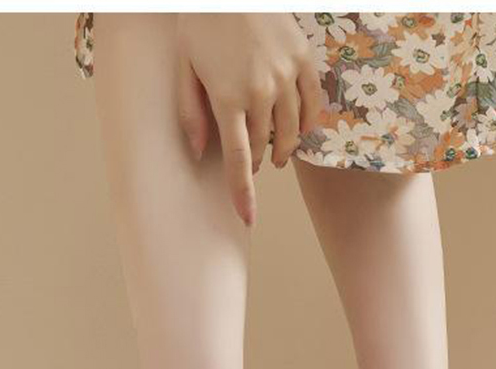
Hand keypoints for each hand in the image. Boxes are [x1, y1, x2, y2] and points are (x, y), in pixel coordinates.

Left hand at [176, 13, 321, 225]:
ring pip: (291, 130)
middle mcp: (261, 90)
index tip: (247, 218)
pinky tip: (297, 129)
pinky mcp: (304, 59)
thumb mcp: (184, 68)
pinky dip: (306, 123)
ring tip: (276, 153)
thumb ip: (191, 112)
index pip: (240, 160)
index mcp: (228, 96)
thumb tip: (201, 152)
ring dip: (283, 147)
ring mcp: (286, 75)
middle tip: (253, 162)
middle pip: (265, 147)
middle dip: (258, 161)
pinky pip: (311, 104)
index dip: (243, 193)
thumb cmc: (198, 23)